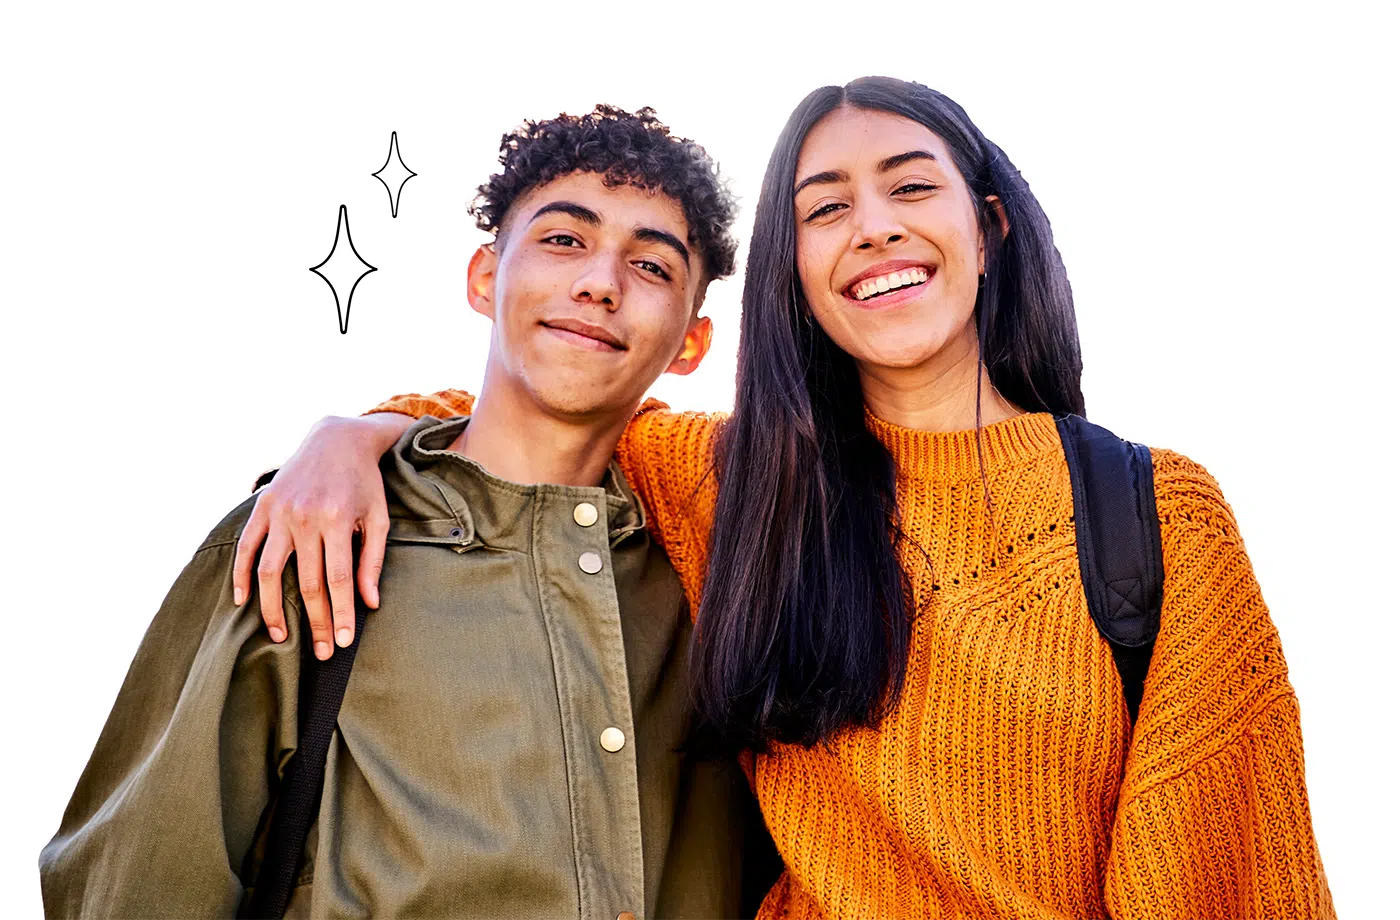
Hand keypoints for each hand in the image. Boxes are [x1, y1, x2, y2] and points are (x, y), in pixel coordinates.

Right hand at [232, 413, 411, 657]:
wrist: (337, 439)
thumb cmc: (364, 483)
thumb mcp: (378, 517)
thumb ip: (373, 560)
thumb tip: (370, 604)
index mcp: (339, 520)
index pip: (338, 579)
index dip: (339, 614)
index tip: (341, 642)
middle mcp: (306, 517)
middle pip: (307, 582)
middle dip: (315, 621)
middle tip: (319, 652)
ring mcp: (280, 512)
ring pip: (269, 571)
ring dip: (272, 609)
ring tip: (280, 637)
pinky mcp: (262, 507)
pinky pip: (246, 547)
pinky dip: (240, 575)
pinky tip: (242, 601)